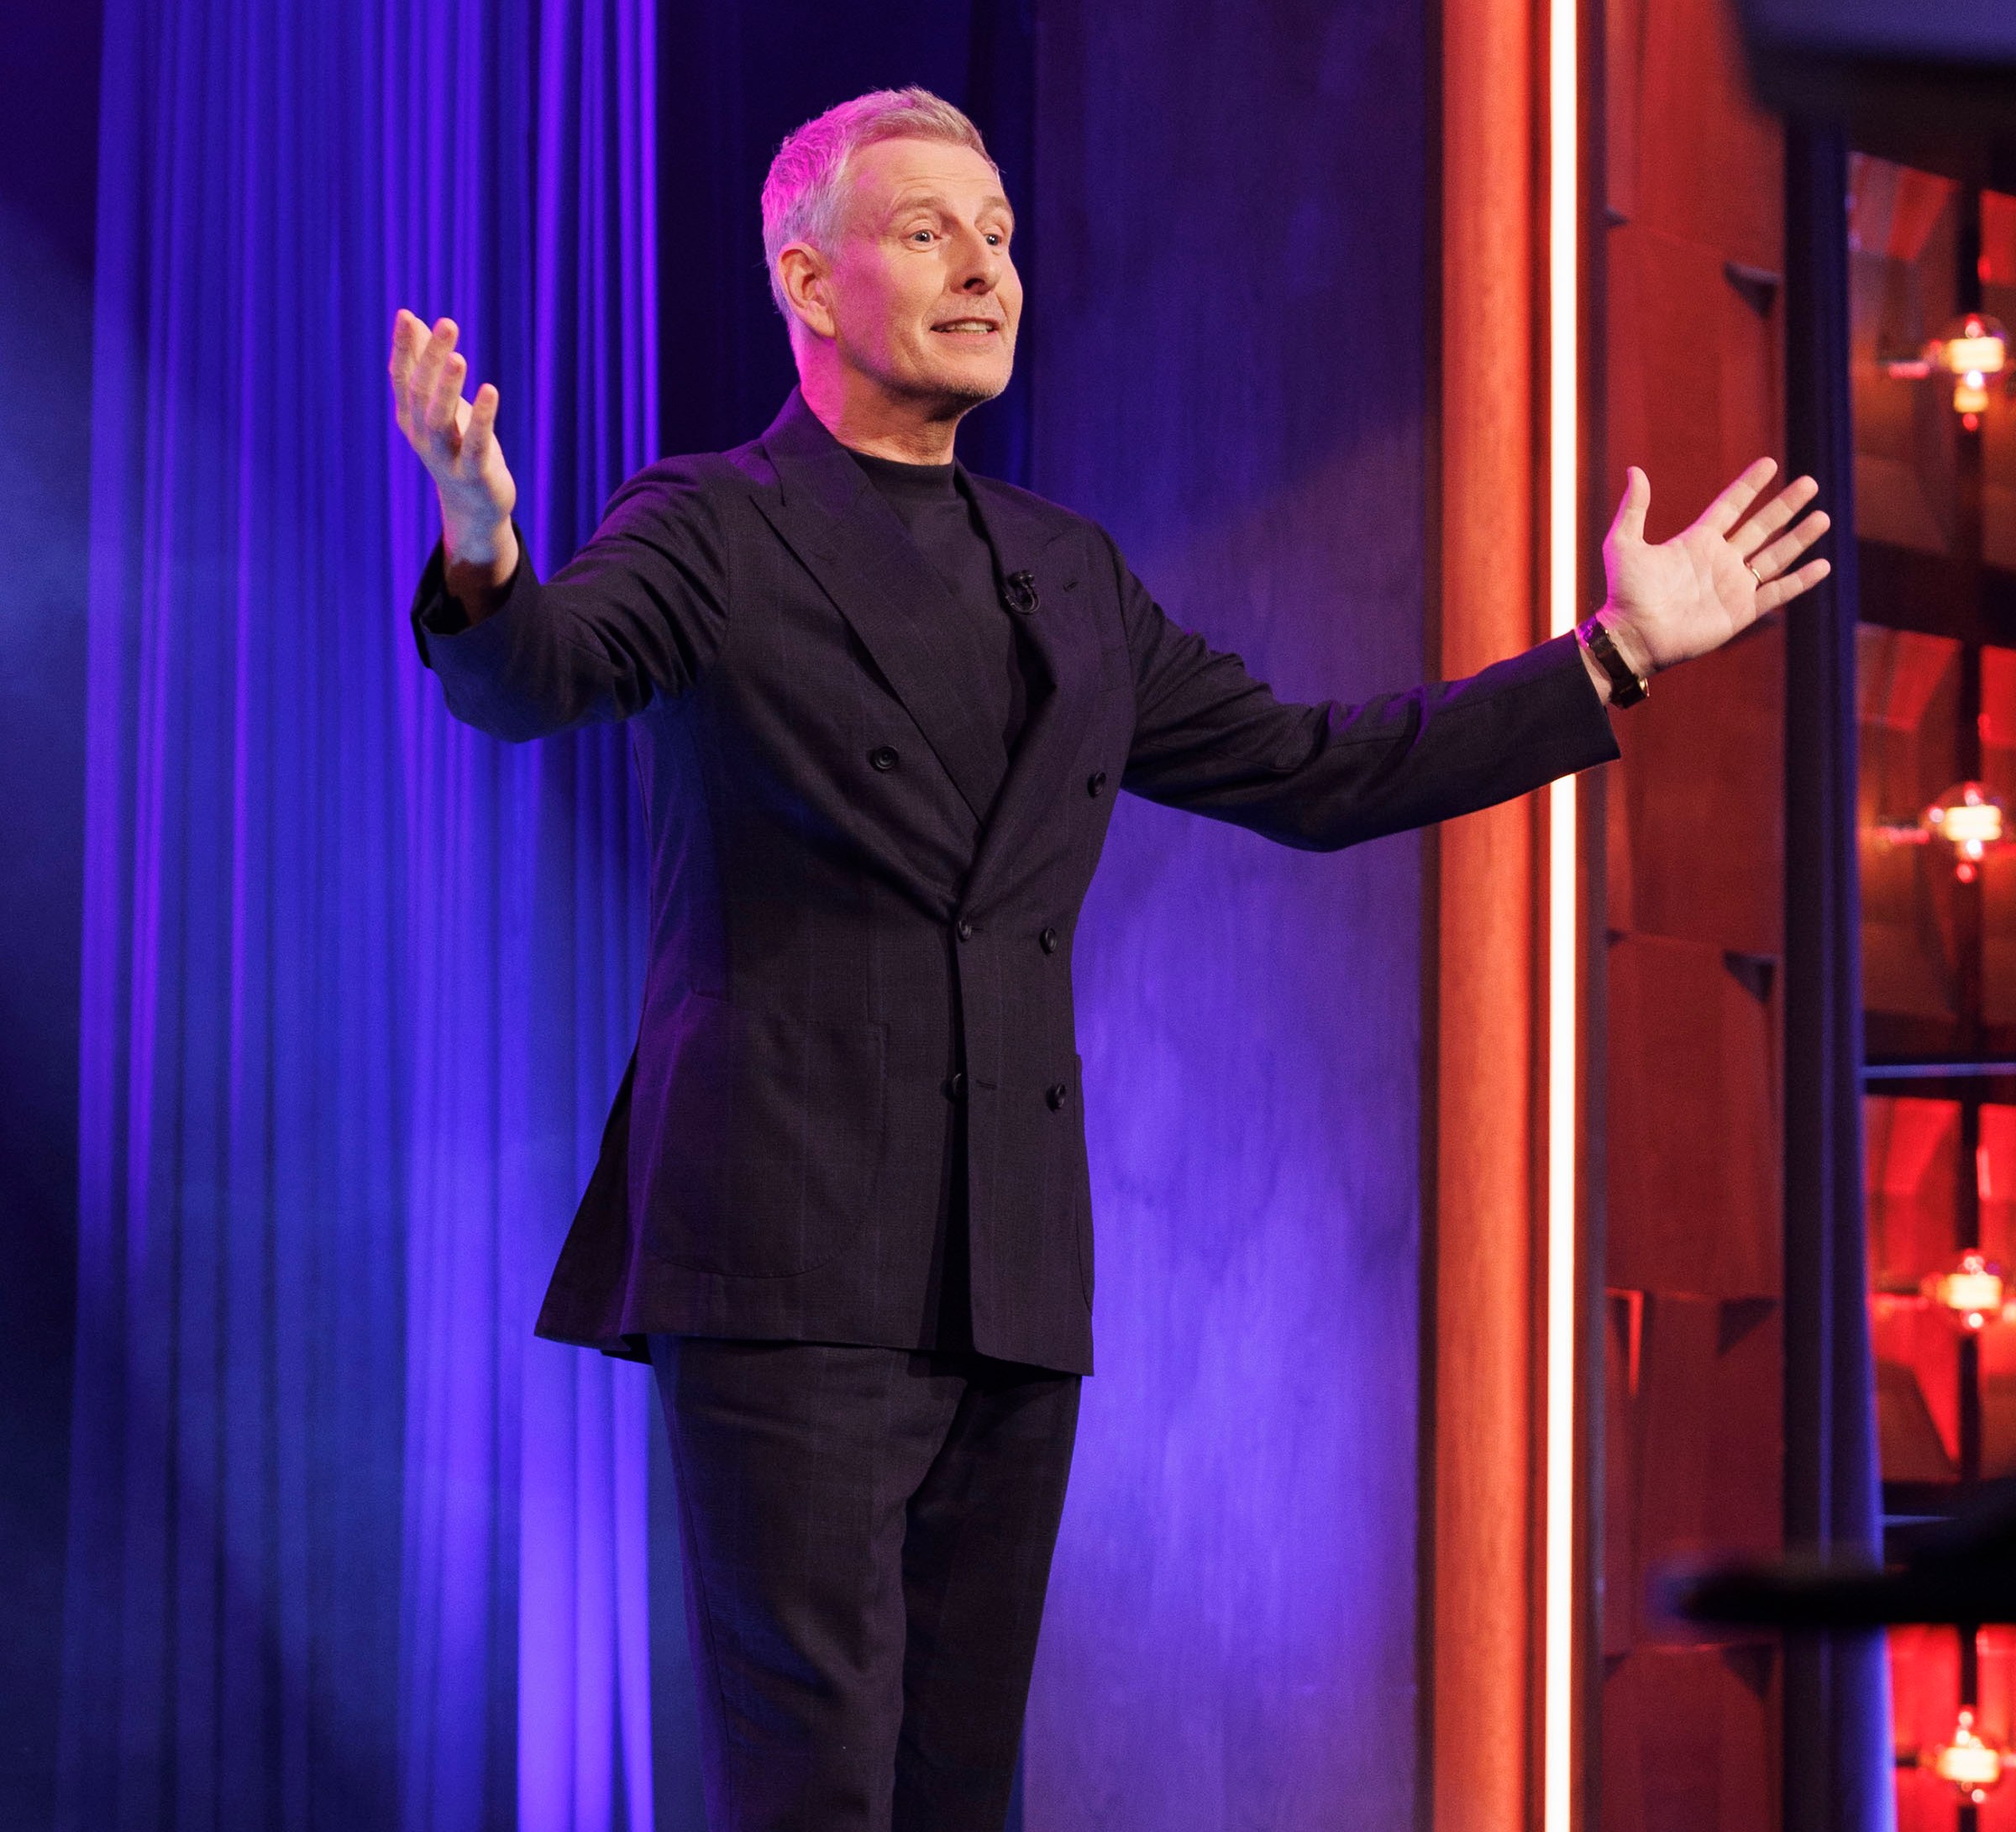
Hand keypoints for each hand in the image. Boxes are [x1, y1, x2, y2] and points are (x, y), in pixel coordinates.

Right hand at [389, 310, 519, 601]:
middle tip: (448, 324)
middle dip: (432, 357)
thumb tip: (412, 319)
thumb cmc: (458, 445)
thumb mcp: (441, 403)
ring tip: (459, 357)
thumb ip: (425, 363)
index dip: (403, 347)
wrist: (474, 505)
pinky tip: (490, 390)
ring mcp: (444, 457)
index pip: (401, 377)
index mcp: (409, 416)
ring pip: (440, 418)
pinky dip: (483, 418)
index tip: (406, 315)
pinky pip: (475, 444)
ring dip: (449, 387)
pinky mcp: (473, 473)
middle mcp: (421, 435)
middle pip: (420, 391)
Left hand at [1593, 458, 1831, 682]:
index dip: (1749, 486)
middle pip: (1761, 527)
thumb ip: (1633, 509)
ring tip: (1822, 517)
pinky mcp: (1741, 612)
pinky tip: (1822, 565)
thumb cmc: (1625, 594)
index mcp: (1697, 542)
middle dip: (1785, 505)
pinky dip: (1800, 581)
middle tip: (1810, 483)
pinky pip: (1777, 593)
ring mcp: (1732, 586)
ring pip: (1775, 556)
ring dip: (1799, 537)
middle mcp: (1719, 560)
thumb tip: (1636, 470)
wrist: (1633, 637)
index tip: (1769, 464)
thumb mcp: (1623, 544)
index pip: (1730, 506)